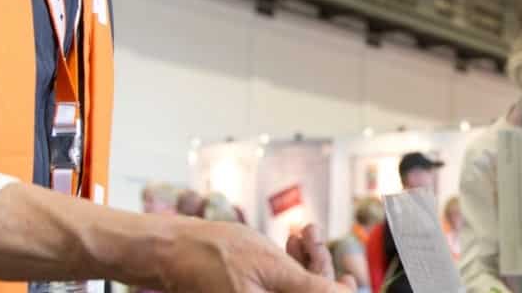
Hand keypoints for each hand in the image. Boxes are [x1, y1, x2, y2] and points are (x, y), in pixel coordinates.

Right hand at [161, 218, 354, 292]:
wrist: (174, 249)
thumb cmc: (214, 257)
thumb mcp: (271, 267)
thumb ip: (311, 287)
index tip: (347, 276)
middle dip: (316, 270)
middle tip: (311, 237)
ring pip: (293, 292)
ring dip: (302, 264)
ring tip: (299, 235)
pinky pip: (277, 289)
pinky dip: (286, 268)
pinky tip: (288, 243)